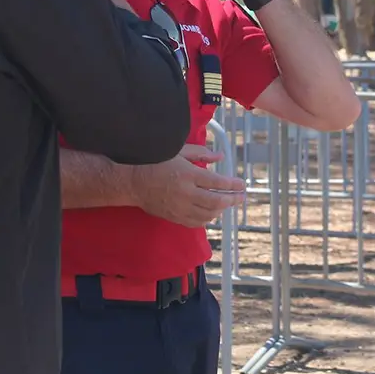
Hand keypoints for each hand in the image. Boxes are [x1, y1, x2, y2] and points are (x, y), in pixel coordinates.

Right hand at [127, 144, 246, 227]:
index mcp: (188, 175)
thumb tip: (220, 157)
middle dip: (232, 200)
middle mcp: (186, 193)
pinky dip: (207, 219)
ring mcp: (180, 207)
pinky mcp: (173, 216)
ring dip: (220, 210)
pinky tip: (211, 213)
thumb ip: (201, 153)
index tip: (242, 185)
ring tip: (227, 204)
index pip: (217, 183)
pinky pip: (195, 222)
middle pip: (216, 201)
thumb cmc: (155, 162)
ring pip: (207, 214)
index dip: (232, 185)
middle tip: (241, 197)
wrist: (132, 181)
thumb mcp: (178, 151)